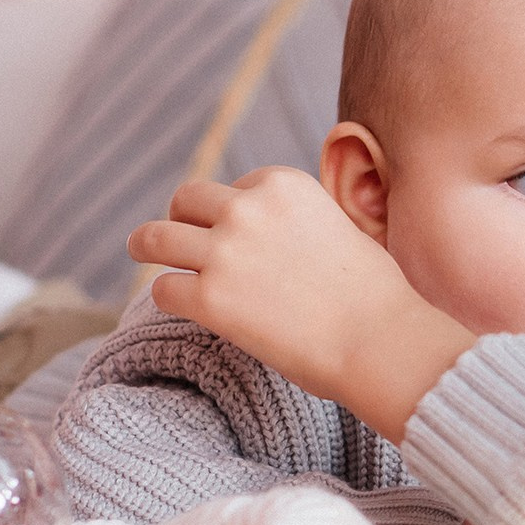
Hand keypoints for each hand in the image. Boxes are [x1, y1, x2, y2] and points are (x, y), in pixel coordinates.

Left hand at [127, 167, 474, 439]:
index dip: (228, 212)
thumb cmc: (375, 295)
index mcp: (282, 184)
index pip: (232, 187)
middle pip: (185, 200)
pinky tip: (185, 307)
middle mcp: (247, 209)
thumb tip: (281, 239)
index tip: (234, 235)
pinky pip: (163, 290)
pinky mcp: (209, 299)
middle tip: (178, 240)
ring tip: (142, 253)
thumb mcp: (342, 229)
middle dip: (182, 219)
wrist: (381, 340)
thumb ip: (301, 222)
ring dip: (146, 246)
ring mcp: (223, 253)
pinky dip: (169, 298)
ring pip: (153, 238)